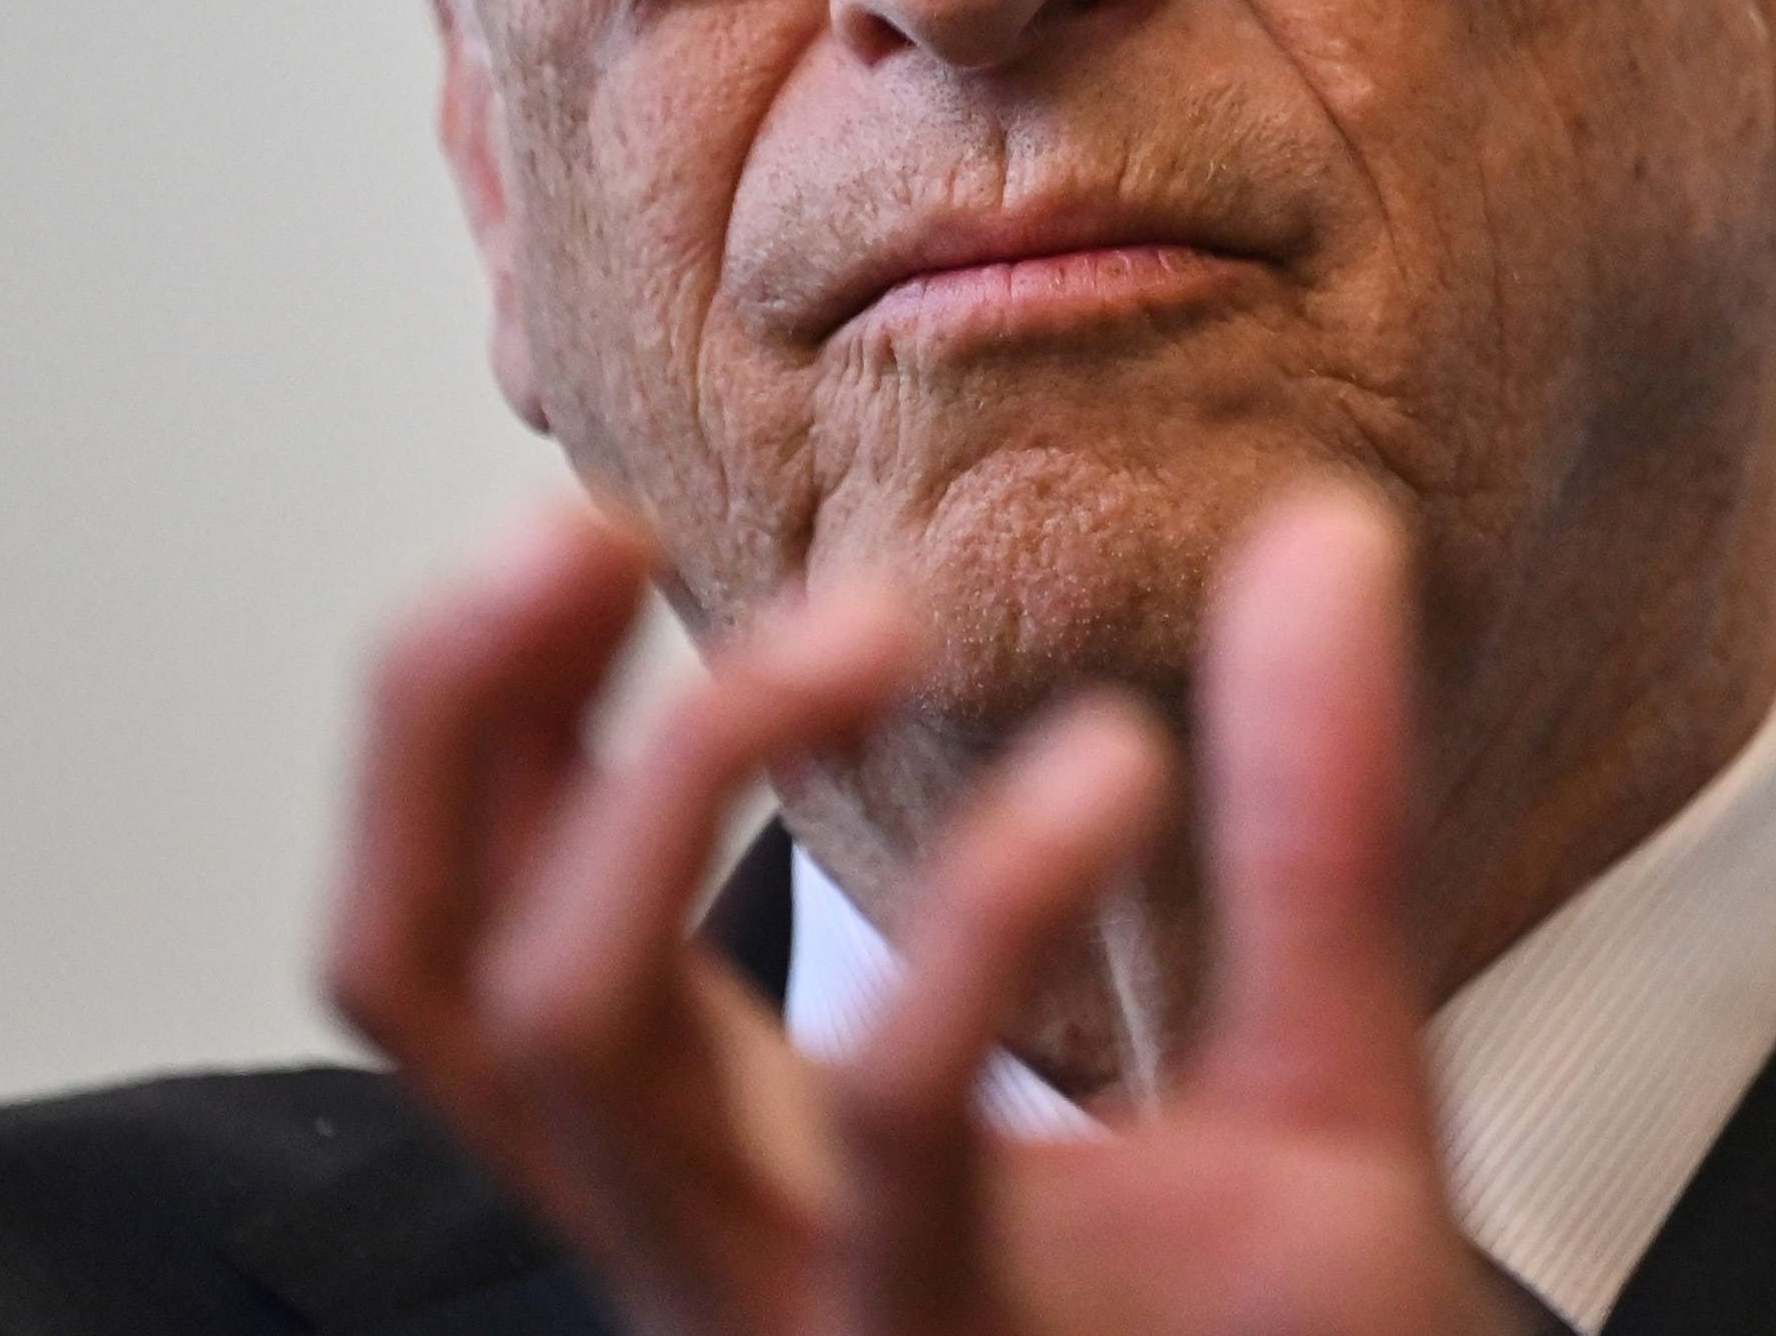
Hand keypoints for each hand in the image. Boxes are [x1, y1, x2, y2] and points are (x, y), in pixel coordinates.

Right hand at [327, 482, 1515, 1335]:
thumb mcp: (1306, 1051)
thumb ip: (1311, 809)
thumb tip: (1332, 539)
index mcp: (746, 1165)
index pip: (478, 937)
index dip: (460, 732)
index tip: (576, 519)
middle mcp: (721, 1246)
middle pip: (443, 982)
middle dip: (467, 723)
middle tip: (598, 522)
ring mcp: (811, 1316)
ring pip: (581, 1040)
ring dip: (680, 777)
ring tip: (873, 615)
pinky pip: (887, 1122)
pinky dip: (981, 910)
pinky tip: (1115, 774)